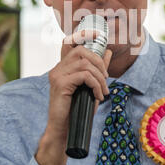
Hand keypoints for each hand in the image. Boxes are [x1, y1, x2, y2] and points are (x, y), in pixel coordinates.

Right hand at [35, 29, 111, 164]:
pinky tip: (97, 96)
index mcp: (62, 67)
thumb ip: (96, 69)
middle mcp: (57, 68)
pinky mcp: (60, 84)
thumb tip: (107, 52)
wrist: (63, 129)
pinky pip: (84, 76)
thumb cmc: (75, 109)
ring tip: (103, 92)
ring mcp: (57, 75)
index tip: (99, 35)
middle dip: (99, 62)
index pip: (71, 43)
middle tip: (105, 78)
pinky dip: (95, 85)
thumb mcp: (89, 87)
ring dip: (99, 78)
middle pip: (81, 51)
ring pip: (85, 64)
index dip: (84, 35)